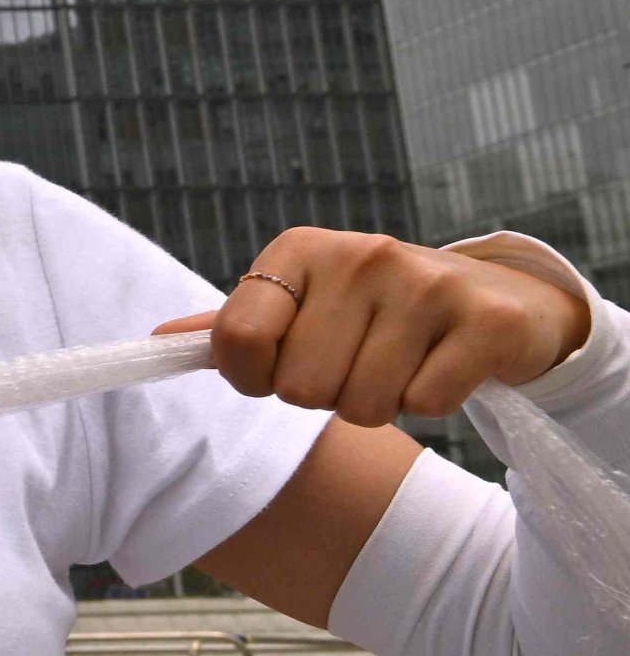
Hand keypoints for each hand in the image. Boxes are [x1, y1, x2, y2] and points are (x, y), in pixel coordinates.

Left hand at [174, 229, 594, 426]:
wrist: (498, 298)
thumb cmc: (377, 311)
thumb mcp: (303, 304)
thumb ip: (234, 327)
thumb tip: (156, 343)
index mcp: (299, 249)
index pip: (236, 342)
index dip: (255, 377)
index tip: (284, 366)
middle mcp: (361, 255)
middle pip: (301, 389)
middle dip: (328, 394)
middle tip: (361, 360)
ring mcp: (427, 282)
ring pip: (364, 406)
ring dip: (381, 403)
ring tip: (403, 362)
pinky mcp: (486, 319)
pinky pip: (426, 405)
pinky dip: (432, 404)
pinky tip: (443, 365)